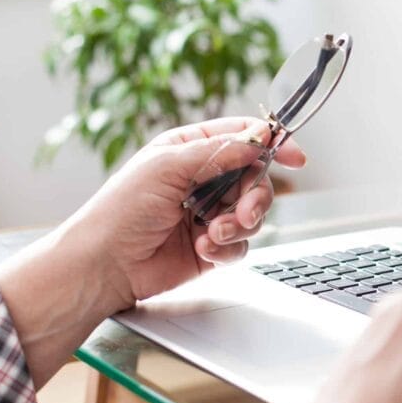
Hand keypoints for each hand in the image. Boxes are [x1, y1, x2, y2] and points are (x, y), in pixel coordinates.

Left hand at [71, 117, 305, 309]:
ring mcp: (210, 213)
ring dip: (239, 225)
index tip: (296, 157)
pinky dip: (228, 248)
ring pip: (254, 213)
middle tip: (244, 212)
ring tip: (213, 234)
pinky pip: (243, 243)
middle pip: (256, 178)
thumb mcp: (168, 166)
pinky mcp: (213, 245)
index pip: (242, 137)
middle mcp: (204, 179)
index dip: (272, 143)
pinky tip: (204, 249)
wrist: (105, 265)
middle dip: (255, 197)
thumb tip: (258, 138)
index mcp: (191, 150)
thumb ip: (218, 152)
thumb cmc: (121, 210)